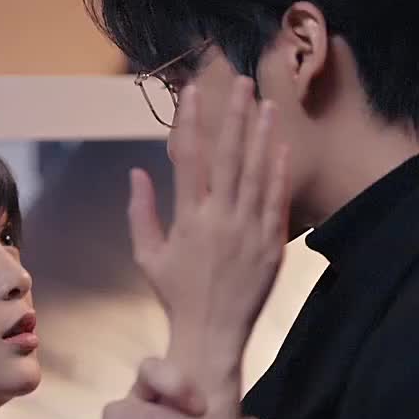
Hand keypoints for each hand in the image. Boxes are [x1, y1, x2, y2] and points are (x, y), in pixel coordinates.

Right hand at [128, 79, 288, 364]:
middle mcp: (219, 220)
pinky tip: (281, 146)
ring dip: (261, 135)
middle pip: (228, 157)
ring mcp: (248, 231)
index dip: (190, 122)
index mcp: (188, 220)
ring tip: (266, 104)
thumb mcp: (148, 256)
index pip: (188, 159)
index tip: (192, 92)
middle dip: (234, 116)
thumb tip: (137, 171)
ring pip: (256, 173)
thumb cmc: (176, 296)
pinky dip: (279, 172)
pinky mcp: (271, 245)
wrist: (210, 335)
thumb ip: (141, 212)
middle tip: (242, 83)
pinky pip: (277, 201)